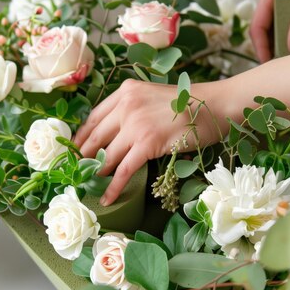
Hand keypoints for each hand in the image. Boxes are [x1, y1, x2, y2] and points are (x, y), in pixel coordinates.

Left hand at [74, 80, 223, 205]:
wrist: (214, 105)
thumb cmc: (190, 103)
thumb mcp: (153, 96)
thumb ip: (134, 108)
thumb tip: (117, 133)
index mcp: (126, 91)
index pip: (94, 117)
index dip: (81, 137)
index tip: (74, 151)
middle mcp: (126, 105)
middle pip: (96, 136)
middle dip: (84, 157)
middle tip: (77, 173)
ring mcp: (136, 124)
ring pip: (107, 154)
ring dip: (97, 173)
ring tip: (90, 186)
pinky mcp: (147, 143)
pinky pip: (124, 170)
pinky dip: (113, 187)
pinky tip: (107, 198)